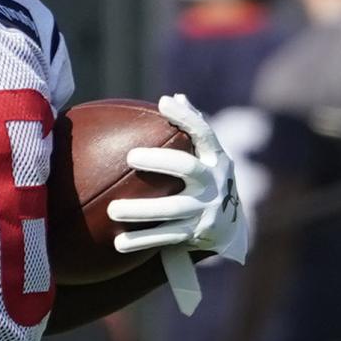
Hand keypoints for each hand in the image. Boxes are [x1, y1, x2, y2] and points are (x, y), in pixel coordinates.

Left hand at [109, 93, 250, 265]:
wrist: (228, 231)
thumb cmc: (206, 183)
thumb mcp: (207, 159)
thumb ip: (191, 132)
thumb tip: (174, 97)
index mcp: (216, 160)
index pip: (204, 133)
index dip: (186, 117)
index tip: (163, 103)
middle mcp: (214, 183)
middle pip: (187, 168)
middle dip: (160, 161)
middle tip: (130, 157)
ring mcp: (206, 210)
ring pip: (172, 209)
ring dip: (141, 210)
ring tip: (112, 210)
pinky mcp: (196, 235)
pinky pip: (165, 238)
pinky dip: (141, 241)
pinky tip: (117, 243)